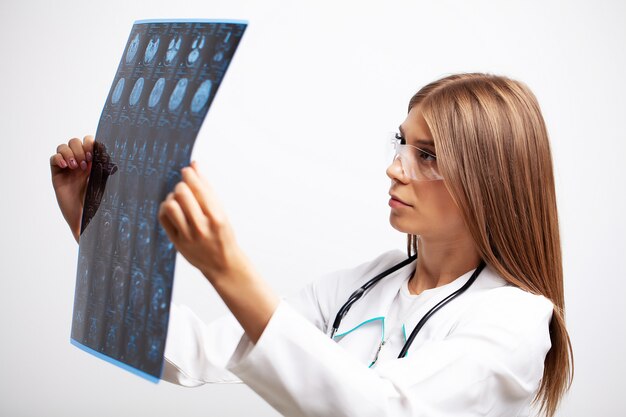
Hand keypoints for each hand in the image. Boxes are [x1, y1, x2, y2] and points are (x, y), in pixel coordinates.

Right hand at [50, 135, 93, 241]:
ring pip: (63, 147)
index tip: (93, 154)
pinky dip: (59, 158)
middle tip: (85, 163)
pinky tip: (66, 167)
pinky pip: (54, 158)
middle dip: (80, 149)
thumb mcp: (103, 180)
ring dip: (70, 153)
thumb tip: (104, 150)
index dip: (90, 143)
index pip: (89, 141)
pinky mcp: (57, 174)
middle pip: (75, 141)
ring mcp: (68, 167)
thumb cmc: (97, 201)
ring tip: (76, 166)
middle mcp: (80, 162)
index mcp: (93, 161)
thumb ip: (103, 165)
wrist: (85, 217)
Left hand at [158, 160, 245, 282]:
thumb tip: (194, 164)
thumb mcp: (221, 211)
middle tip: (184, 188)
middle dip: (181, 185)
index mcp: (217, 217)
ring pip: (171, 205)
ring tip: (178, 199)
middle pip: (182, 193)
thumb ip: (207, 188)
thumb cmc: (223, 233)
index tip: (187, 170)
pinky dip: (165, 208)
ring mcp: (188, 236)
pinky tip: (172, 209)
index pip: (198, 188)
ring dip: (172, 197)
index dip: (189, 175)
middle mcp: (202, 227)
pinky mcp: (177, 242)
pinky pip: (163, 217)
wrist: (223, 264)